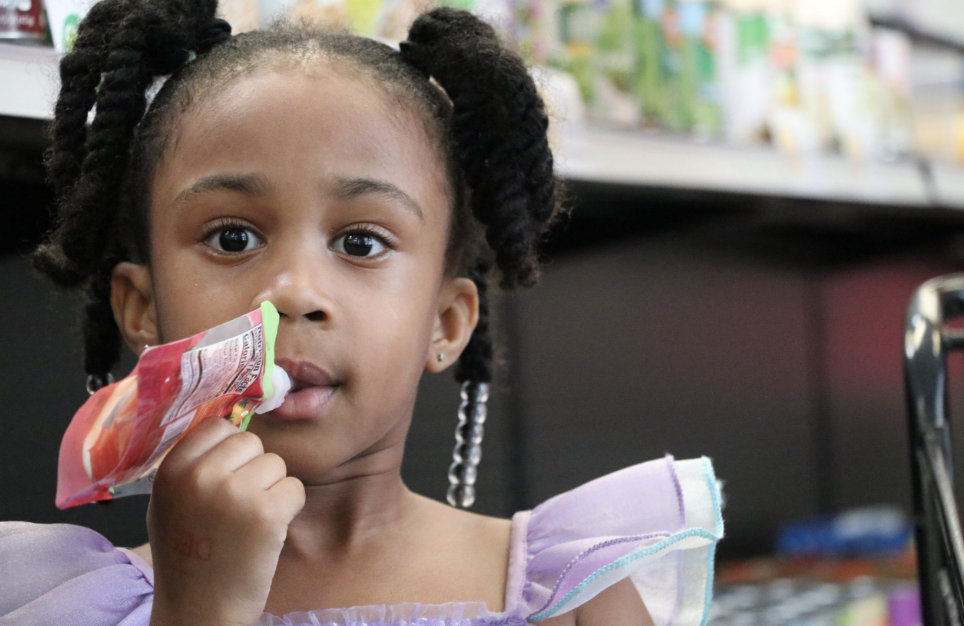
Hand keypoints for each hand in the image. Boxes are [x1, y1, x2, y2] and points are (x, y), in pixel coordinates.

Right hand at [146, 416, 305, 625]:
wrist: (200, 610)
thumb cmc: (188, 556)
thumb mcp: (170, 503)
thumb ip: (193, 464)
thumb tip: (230, 423)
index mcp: (172, 471)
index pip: (217, 426)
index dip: (231, 448)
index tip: (229, 473)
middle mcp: (200, 477)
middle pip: (251, 442)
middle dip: (254, 469)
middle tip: (240, 505)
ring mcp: (234, 493)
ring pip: (276, 464)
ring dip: (272, 489)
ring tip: (249, 521)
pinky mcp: (265, 513)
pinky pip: (293, 488)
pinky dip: (288, 509)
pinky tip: (267, 532)